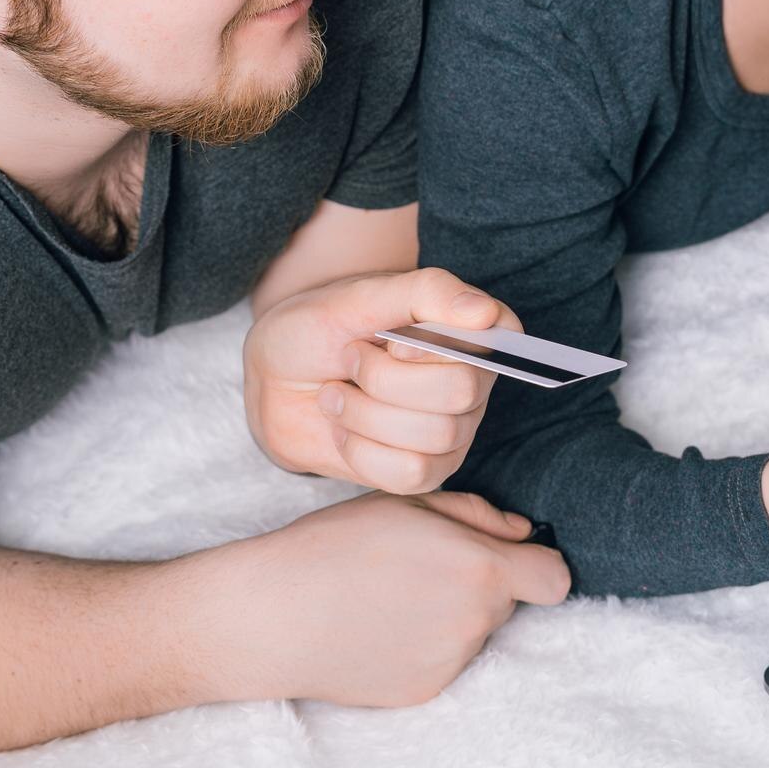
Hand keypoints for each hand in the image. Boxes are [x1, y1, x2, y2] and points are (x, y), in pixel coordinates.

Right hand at [213, 491, 570, 706]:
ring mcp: (451, 664)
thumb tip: (524, 533)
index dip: (535, 566)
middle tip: (419, 566)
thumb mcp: (406, 503)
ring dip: (448, 614)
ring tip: (388, 596)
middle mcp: (475, 623)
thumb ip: (477, 514)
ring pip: (472, 632)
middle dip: (480, 584)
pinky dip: (421, 646)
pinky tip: (376, 628)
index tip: (507, 559)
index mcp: (481, 570)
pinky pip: (442, 662)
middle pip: (507, 603)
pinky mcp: (423, 693)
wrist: (274, 615)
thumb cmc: (334, 545)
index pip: (554, 579)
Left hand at [243, 269, 520, 493]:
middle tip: (351, 357)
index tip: (392, 340)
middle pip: (458, 392)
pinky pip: (408, 475)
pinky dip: (361, 449)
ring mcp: (453, 432)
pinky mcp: (425, 471)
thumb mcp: (363, 295)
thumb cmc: (320, 328)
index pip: (493, 342)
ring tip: (339, 393)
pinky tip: (345, 428)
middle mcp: (474, 383)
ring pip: (432, 438)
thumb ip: (428, 292)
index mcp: (472, 331)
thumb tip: (486, 314)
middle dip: (384, 377)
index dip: (435, 345)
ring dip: (364, 413)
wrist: (276, 378)